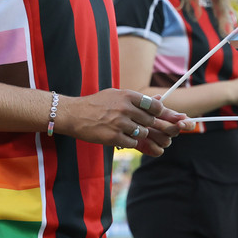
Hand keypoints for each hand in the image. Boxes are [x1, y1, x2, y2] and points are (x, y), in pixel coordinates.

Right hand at [55, 89, 190, 156]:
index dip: (161, 113)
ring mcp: (119, 123)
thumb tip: (160, 99)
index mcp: (128, 96)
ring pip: (143, 133)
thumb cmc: (97, 103)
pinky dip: (130, 142)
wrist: (73, 114)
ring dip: (140, 135)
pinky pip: (132, 143)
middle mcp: (125, 108)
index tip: (163, 117)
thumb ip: (138, 99)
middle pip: (150, 121)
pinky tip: (121, 137)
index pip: (155, 105)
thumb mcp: (116, 95)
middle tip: (146, 127)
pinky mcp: (113, 137)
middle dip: (150, 126)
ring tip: (128, 131)